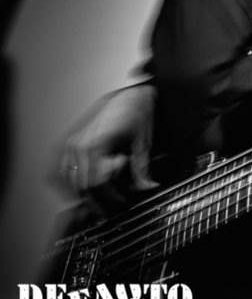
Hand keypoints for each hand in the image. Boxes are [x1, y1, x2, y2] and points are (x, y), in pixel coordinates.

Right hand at [56, 84, 157, 208]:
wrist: (129, 93)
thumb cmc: (135, 111)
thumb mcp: (142, 142)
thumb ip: (141, 168)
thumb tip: (146, 187)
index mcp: (94, 144)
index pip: (95, 184)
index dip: (109, 197)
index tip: (121, 201)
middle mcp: (77, 145)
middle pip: (80, 186)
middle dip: (97, 199)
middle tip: (111, 205)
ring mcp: (69, 143)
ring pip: (66, 181)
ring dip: (81, 193)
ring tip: (98, 198)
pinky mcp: (67, 142)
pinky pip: (58, 170)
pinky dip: (66, 182)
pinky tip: (79, 187)